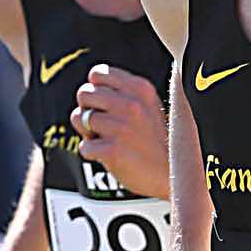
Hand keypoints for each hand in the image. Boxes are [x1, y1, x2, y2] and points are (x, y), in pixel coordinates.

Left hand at [72, 65, 169, 195]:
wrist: (171, 176)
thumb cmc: (155, 141)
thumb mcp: (148, 105)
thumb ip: (123, 92)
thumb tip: (89, 88)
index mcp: (139, 88)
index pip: (96, 74)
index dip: (95, 90)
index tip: (105, 106)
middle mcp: (131, 104)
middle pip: (84, 93)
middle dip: (88, 110)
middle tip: (103, 125)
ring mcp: (121, 127)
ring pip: (79, 118)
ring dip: (88, 133)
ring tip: (107, 140)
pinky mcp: (113, 150)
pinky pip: (84, 147)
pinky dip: (92, 154)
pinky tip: (111, 156)